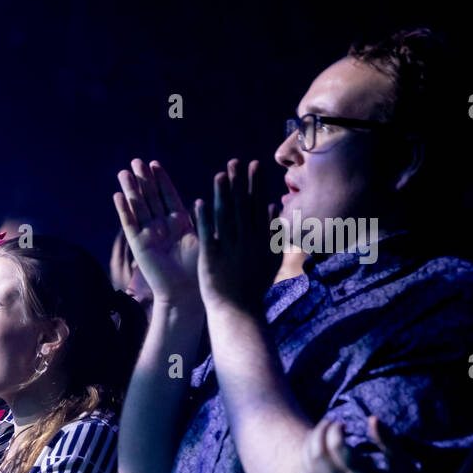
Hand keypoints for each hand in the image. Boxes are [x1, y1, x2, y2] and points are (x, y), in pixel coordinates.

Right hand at [113, 159, 200, 307]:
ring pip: (138, 207)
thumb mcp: (206, 237)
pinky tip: (118, 195)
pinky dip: (124, 210)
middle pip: (150, 198)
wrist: (186, 293)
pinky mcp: (139, 245)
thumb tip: (219, 197)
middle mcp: (162, 227)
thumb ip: (207, 218)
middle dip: (143, 180)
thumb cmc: (200, 269)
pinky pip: (130, 224)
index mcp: (179, 223)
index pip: (168, 196)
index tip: (154, 164)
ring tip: (124, 172)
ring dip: (131, 190)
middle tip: (136, 160)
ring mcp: (149, 235)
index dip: (161, 180)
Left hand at [195, 159, 280, 315]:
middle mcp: (247, 242)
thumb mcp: (270, 258)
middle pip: (243, 207)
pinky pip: (207, 234)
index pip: (258, 206)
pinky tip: (199, 201)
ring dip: (222, 195)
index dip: (255, 184)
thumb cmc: (252, 286)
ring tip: (219, 174)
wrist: (238, 312)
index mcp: (262, 240)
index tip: (253, 165)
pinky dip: (203, 218)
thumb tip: (274, 207)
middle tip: (235, 161)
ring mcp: (230, 250)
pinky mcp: (212, 259)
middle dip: (239, 183)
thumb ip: (273, 232)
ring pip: (226, 217)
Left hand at [300, 416, 426, 472]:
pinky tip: (312, 462)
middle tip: (325, 425)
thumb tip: (372, 418)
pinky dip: (307, 471)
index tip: (339, 424)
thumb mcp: (407, 471)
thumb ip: (390, 443)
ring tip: (318, 439)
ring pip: (309, 472)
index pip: (338, 447)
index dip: (334, 431)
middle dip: (318, 435)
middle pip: (318, 457)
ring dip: (310, 451)